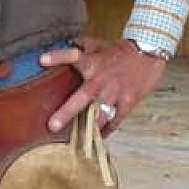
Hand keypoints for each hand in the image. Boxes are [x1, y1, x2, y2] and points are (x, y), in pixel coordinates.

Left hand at [40, 37, 166, 136]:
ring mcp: (115, 92)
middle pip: (83, 95)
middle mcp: (101, 78)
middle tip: (53, 125)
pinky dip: (107, 130)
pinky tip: (98, 138)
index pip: (72, 55)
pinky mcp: (128, 101)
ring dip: (88, 128)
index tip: (41, 60)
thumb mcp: (99, 45)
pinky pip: (115, 120)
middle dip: (67, 111)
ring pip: (100, 114)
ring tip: (76, 143)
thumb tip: (64, 46)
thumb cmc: (119, 50)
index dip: (57, 57)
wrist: (147, 52)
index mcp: (93, 61)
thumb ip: (81, 47)